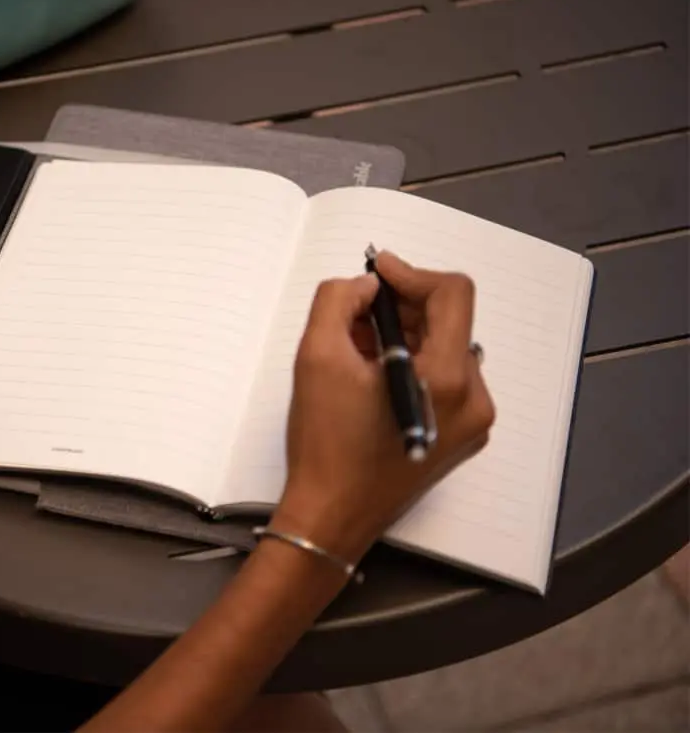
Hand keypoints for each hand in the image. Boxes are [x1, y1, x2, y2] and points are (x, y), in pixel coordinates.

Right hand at [274, 252, 494, 563]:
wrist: (330, 517)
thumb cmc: (324, 444)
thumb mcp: (316, 356)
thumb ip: (338, 300)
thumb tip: (367, 288)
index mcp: (449, 378)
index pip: (452, 294)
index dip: (411, 273)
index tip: (376, 273)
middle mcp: (474, 400)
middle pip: (449, 323)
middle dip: (401, 310)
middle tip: (353, 317)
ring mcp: (472, 424)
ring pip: (446, 352)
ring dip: (405, 339)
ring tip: (357, 353)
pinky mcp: (460, 439)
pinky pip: (445, 383)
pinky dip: (413, 369)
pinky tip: (372, 381)